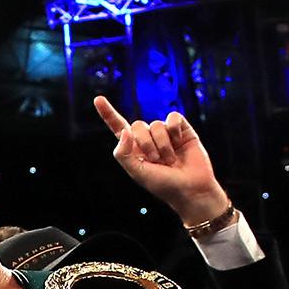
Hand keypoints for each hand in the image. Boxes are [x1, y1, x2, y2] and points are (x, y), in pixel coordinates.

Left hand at [92, 95, 229, 223]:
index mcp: (133, 149)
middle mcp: (148, 138)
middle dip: (146, 144)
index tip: (98, 99)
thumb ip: (123, 154)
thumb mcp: (137, 173)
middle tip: (156, 161)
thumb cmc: (163, 184)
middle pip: (137, 125)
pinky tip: (180, 142)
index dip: (108, 114)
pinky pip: (173, 118)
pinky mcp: (181, 129)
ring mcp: (165, 133)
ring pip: (156, 124)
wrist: (190, 189)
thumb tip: (125, 131)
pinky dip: (175, 130)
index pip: (118, 128)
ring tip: (170, 160)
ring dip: (162, 144)